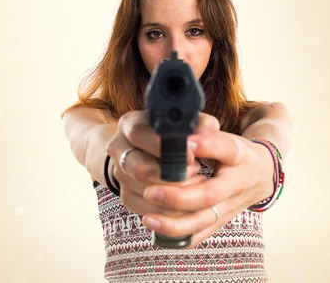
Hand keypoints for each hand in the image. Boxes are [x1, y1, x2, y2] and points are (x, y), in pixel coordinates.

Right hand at [105, 110, 219, 216]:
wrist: (148, 149)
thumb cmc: (171, 134)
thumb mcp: (181, 121)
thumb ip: (198, 123)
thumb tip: (211, 129)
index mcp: (129, 125)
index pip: (139, 134)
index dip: (164, 146)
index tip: (190, 154)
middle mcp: (119, 150)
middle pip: (140, 169)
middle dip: (172, 175)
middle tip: (196, 171)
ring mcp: (121, 175)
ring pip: (146, 192)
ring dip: (176, 193)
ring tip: (197, 183)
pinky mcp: (127, 196)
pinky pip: (149, 209)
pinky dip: (172, 209)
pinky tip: (189, 201)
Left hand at [140, 131, 275, 248]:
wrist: (261, 175)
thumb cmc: (234, 153)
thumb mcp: (223, 135)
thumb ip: (201, 133)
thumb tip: (176, 131)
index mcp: (239, 155)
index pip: (226, 149)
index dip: (207, 146)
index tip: (185, 143)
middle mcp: (237, 183)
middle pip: (210, 195)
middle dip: (178, 196)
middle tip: (150, 192)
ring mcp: (229, 206)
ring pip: (203, 221)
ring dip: (173, 224)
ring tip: (148, 218)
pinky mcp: (221, 222)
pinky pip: (199, 236)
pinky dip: (177, 237)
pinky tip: (157, 231)